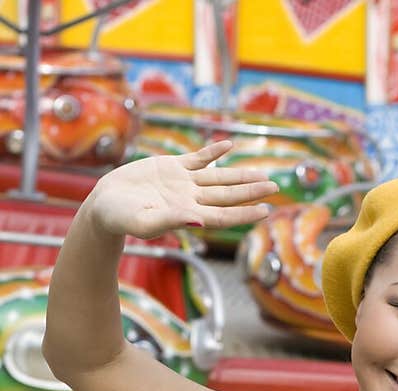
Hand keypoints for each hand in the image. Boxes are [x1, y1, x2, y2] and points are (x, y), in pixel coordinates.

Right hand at [89, 138, 278, 239]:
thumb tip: (199, 222)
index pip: (224, 215)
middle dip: (252, 191)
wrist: (105, 204)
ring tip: (262, 173)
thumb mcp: (145, 222)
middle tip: (276, 186)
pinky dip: (213, 152)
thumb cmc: (122, 219)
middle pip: (228, 195)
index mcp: (188, 215)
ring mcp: (183, 183)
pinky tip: (229, 146)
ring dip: (240, 175)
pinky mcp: (172, 167)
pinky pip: (198, 158)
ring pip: (218, 177)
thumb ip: (172, 222)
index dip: (245, 213)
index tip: (266, 210)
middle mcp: (191, 199)